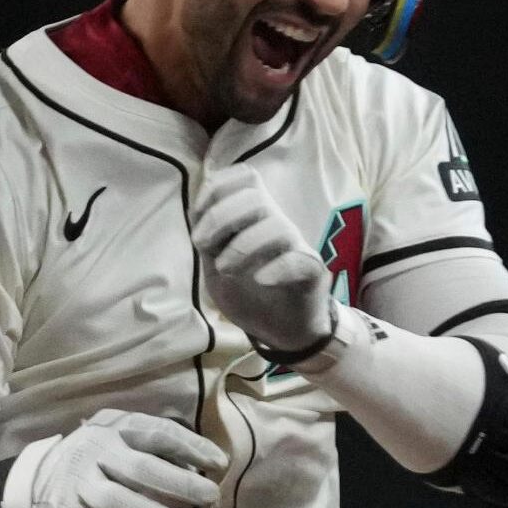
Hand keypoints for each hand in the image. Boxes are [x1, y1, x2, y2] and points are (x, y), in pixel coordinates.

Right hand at [18, 409, 225, 507]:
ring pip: (115, 498)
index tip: (219, 464)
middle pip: (140, 467)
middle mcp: (95, 451)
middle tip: (210, 497)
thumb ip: (155, 447)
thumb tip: (204, 465)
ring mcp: (78, 482)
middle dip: (179, 483)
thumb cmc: (95, 458)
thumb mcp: (120, 438)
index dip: (190, 446)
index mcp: (114, 429)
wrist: (37, 477)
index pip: (156, 433)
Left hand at [190, 165, 336, 355]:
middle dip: (220, 217)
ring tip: (225, 268)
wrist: (282, 330)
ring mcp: (296, 247)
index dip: (217, 187)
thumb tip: (197, 211)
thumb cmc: (249, 291)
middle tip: (203, 245)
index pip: (245, 177)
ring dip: (243, 246)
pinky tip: (260, 279)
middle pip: (256, 198)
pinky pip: (300, 261)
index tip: (197, 213)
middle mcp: (277, 224)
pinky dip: (276, 268)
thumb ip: (208, 238)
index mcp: (255, 216)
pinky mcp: (310, 274)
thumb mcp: (217, 263)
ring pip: (278, 226)